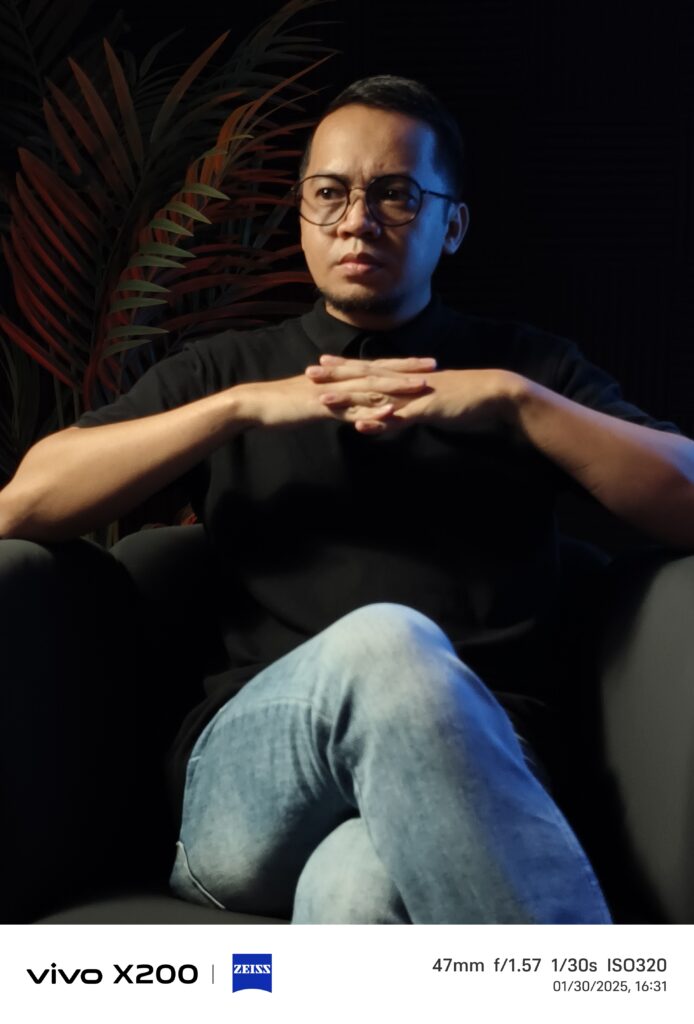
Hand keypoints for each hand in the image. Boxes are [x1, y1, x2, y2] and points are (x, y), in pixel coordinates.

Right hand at [233, 361, 432, 428]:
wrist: (257, 404)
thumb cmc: (285, 403)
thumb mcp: (316, 397)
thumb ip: (336, 397)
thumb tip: (351, 401)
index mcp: (339, 376)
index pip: (376, 366)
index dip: (401, 363)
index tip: (425, 361)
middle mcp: (339, 380)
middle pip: (379, 372)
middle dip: (408, 369)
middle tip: (434, 366)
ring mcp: (332, 393)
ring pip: (369, 389)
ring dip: (396, 387)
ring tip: (420, 387)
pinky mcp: (322, 408)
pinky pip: (350, 411)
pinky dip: (370, 413)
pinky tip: (388, 415)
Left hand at [306, 354, 521, 433]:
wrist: (493, 393)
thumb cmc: (465, 397)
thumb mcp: (432, 400)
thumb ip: (410, 406)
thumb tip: (392, 414)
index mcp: (406, 377)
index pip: (369, 370)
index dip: (344, 367)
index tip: (321, 364)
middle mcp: (406, 382)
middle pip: (364, 378)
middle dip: (336, 377)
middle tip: (308, 373)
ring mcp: (414, 395)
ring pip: (375, 397)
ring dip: (348, 399)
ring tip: (323, 401)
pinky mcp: (426, 409)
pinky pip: (398, 417)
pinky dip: (379, 422)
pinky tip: (361, 425)